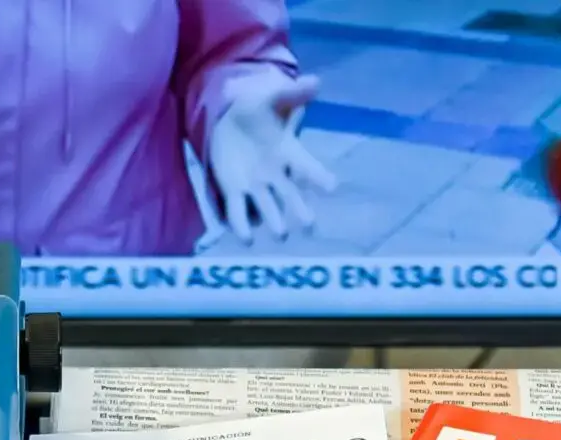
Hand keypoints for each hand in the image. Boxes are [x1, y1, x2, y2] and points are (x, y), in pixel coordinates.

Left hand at [207, 72, 338, 242]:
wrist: (229, 118)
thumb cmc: (255, 108)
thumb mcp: (271, 97)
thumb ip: (291, 94)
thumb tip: (315, 81)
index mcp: (287, 152)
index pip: (307, 166)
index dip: (319, 176)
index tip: (332, 186)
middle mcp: (275, 173)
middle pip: (290, 195)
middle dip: (300, 210)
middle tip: (310, 226)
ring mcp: (255, 184)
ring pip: (267, 207)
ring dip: (274, 221)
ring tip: (281, 235)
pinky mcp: (234, 189)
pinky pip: (238, 209)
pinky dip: (241, 223)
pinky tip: (246, 237)